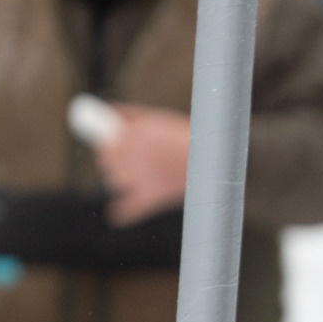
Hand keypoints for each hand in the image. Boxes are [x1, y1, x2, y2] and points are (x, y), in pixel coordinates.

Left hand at [94, 104, 191, 225]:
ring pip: (115, 184)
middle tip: (132, 164)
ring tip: (140, 179)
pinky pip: (124, 211)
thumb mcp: (162, 118)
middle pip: (108, 165)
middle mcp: (131, 155)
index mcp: (134, 134)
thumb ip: (132, 114)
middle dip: (116, 165)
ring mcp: (138, 178)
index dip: (110, 149)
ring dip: (123, 182)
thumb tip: (110, 109)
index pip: (106, 147)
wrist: (216, 160)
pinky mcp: (149, 198)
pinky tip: (121, 211)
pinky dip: (122, 212)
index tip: (116, 150)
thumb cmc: (192, 137)